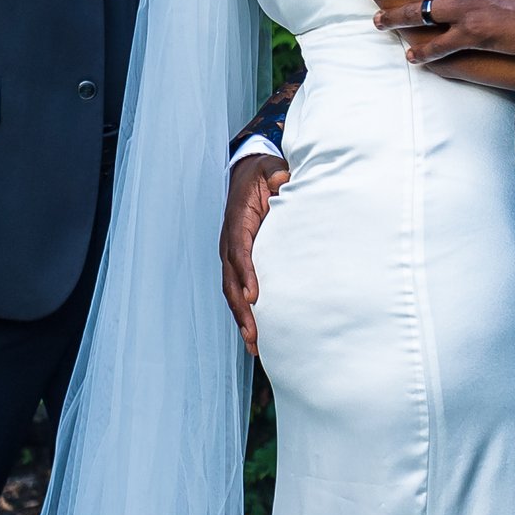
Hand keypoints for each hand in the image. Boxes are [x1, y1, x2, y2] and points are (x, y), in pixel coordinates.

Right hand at [220, 153, 287, 356]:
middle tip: (254, 334)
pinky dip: (244, 313)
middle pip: (231, 280)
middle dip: (241, 308)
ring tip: (254, 344)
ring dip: (241, 318)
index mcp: (238, 221)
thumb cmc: (262, 175)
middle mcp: (230, 242)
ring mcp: (230, 255)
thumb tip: (284, 180)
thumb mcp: (270, 170)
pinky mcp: (237, 264)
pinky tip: (255, 336)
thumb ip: (277, 176)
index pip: (239, 251)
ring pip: (232, 291)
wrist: (246, 174)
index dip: (246, 273)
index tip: (255, 295)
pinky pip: (237, 290)